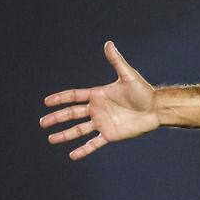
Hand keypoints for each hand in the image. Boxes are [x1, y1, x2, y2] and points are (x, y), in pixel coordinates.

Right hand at [40, 41, 158, 159]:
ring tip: (51, 139)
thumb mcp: (128, 75)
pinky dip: (83, 150)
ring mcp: (102, 123)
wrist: (156, 109)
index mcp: (98, 95)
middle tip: (42, 123)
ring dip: (65, 135)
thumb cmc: (143, 91)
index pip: (74, 96)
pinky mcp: (110, 135)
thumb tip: (108, 43)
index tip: (47, 102)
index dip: (60, 98)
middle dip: (57, 118)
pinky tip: (72, 155)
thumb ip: (116, 61)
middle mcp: (97, 109)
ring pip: (79, 130)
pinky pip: (93, 144)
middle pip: (72, 114)